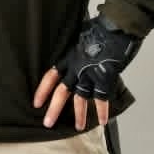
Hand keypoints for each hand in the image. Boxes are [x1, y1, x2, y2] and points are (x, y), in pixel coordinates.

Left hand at [34, 16, 140, 130]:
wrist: (118, 25)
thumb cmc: (100, 27)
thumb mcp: (79, 37)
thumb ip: (75, 49)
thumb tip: (73, 52)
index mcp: (68, 56)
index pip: (50, 76)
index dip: (42, 90)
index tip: (36, 103)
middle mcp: (76, 67)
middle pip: (62, 92)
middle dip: (54, 109)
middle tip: (47, 123)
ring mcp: (91, 73)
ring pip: (81, 99)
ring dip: (79, 115)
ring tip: (78, 128)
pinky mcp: (106, 77)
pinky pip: (103, 98)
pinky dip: (103, 111)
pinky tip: (103, 121)